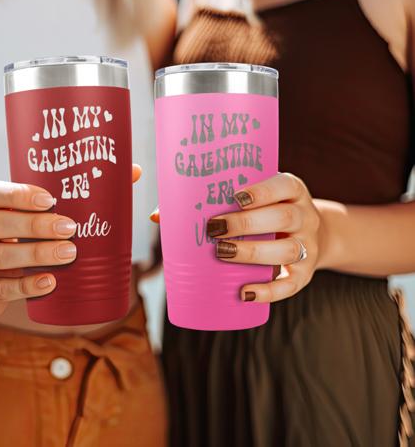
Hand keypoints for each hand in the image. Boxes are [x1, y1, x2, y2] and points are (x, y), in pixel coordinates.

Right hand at [0, 165, 141, 320]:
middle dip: (35, 225)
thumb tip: (132, 171)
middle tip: (70, 228)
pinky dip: (24, 286)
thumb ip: (68, 192)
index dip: (18, 194)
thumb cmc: (9, 235)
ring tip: (68, 254)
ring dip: (35, 254)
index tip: (52, 199)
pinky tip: (49, 282)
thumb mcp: (23, 213)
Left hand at [206, 173, 322, 302]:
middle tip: (215, 228)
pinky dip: (268, 291)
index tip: (234, 197)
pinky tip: (244, 292)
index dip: (261, 192)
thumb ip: (224, 200)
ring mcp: (308, 246)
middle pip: (284, 217)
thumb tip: (164, 214)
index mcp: (293, 191)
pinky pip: (290, 285)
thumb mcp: (260, 198)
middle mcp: (305, 217)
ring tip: (222, 252)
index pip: (284, 186)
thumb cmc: (269, 212)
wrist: (316, 235)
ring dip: (253, 253)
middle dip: (247, 223)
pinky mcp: (305, 274)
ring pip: (288, 250)